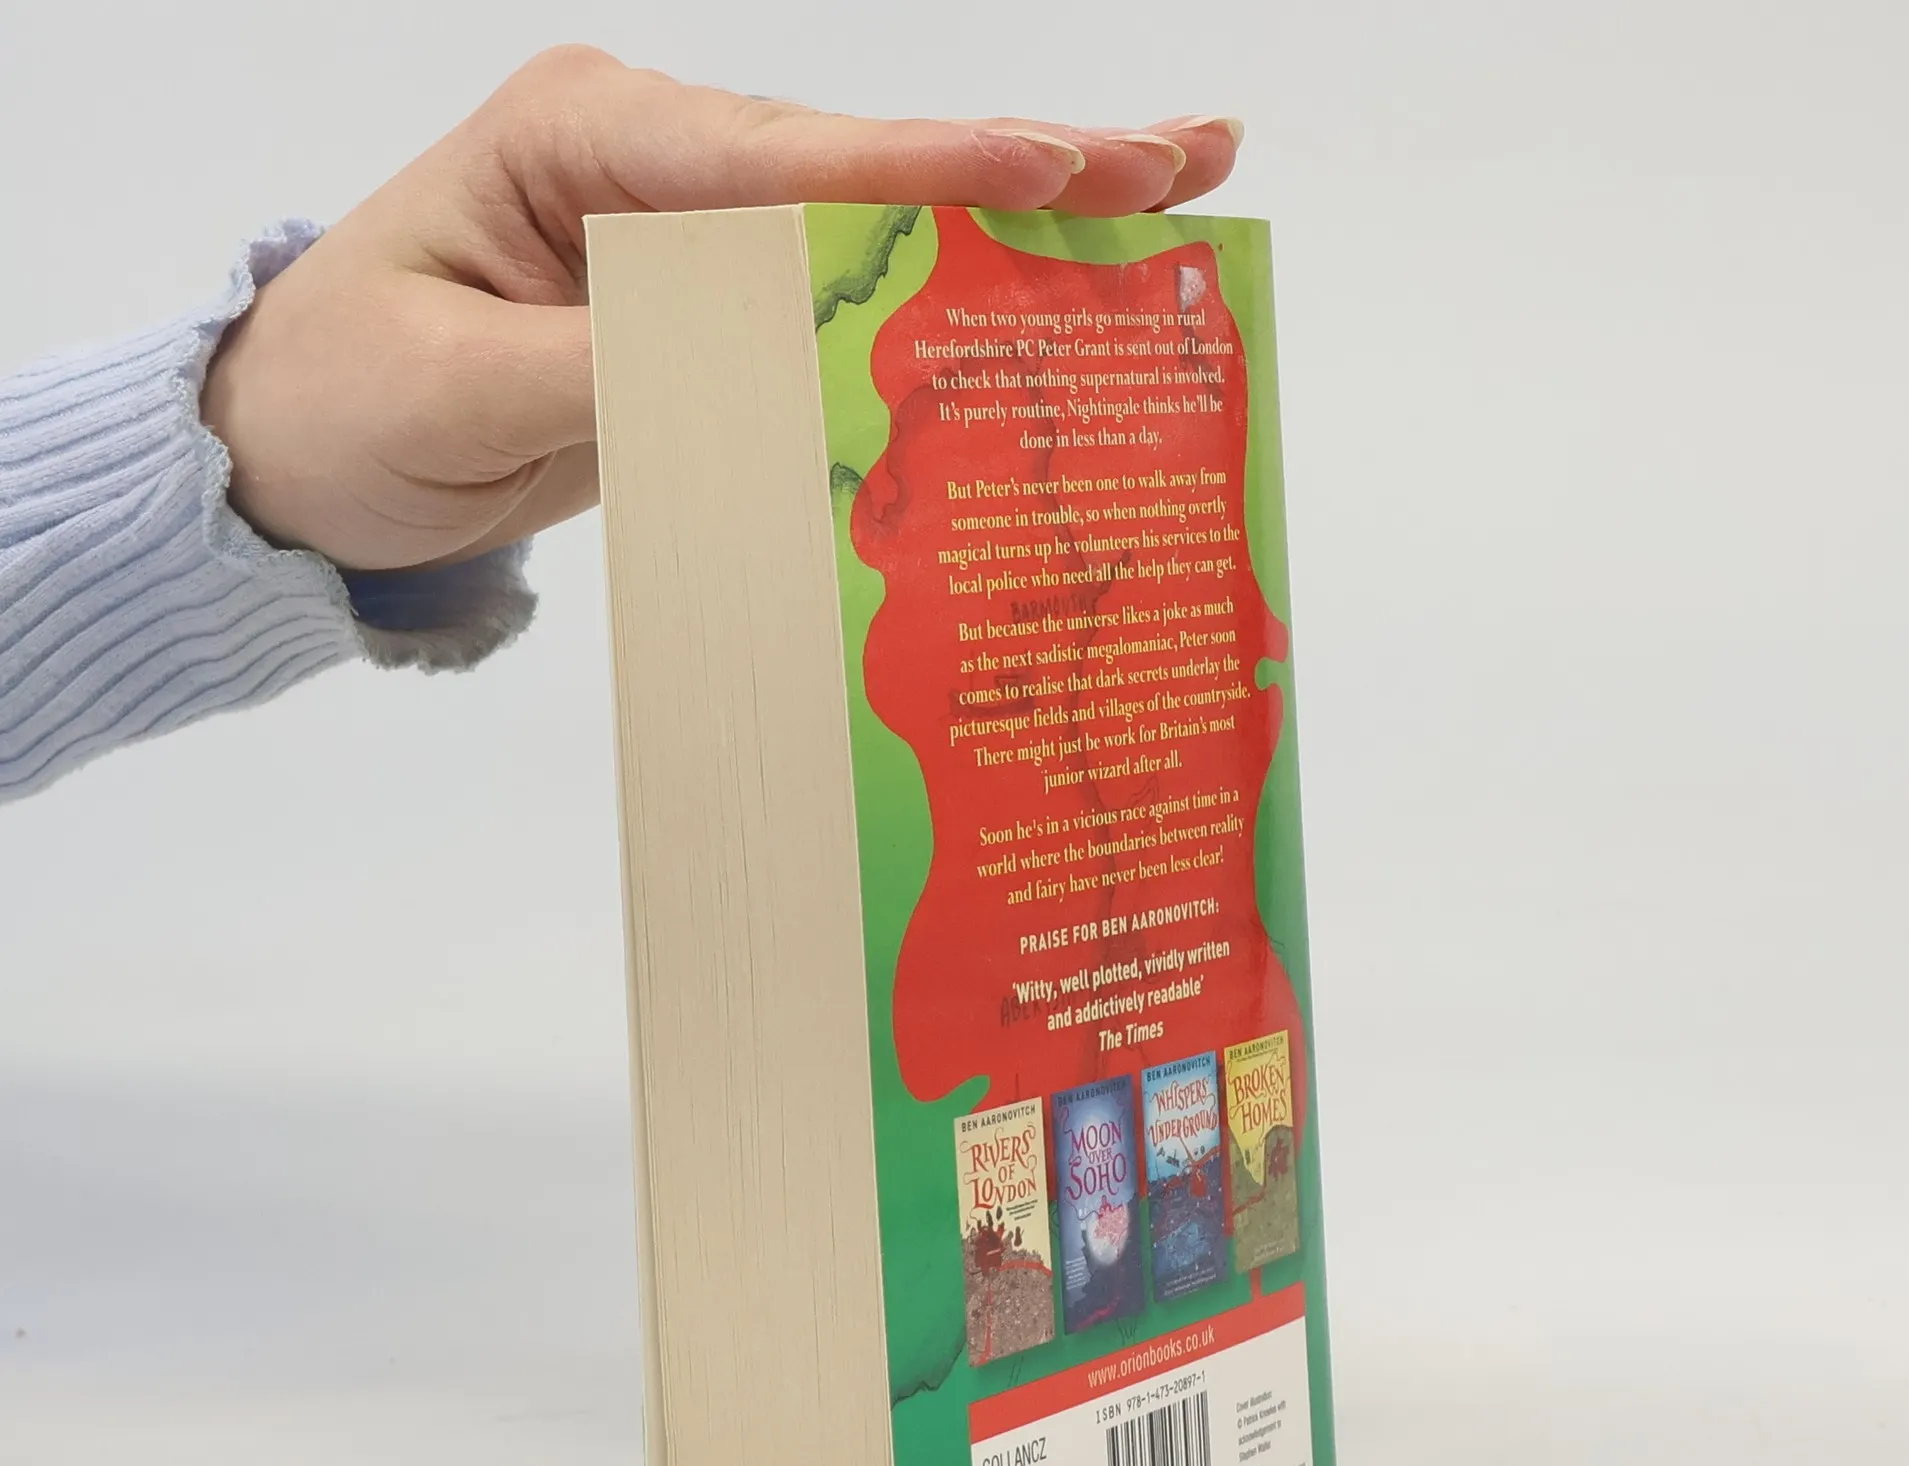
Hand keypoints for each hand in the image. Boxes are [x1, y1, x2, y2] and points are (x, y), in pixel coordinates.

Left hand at [200, 47, 1243, 574]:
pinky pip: (843, 300)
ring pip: (877, 224)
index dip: (928, 172)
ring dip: (1019, 222)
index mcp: (587, 140)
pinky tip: (1046, 295)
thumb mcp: (452, 390)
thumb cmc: (344, 401)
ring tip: (1167, 197)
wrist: (295, 457)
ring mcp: (692, 234)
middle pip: (865, 165)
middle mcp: (658, 164)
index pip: (781, 159)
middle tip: (1188, 156)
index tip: (1058, 169)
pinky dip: (948, 299)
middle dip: (1026, 167)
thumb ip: (605, 366)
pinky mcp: (711, 310)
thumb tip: (761, 365)